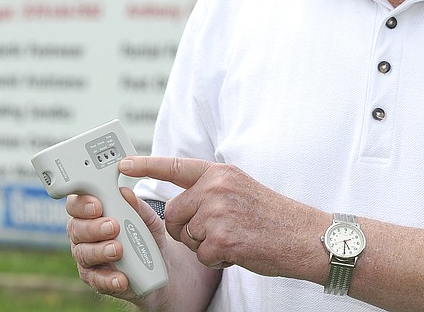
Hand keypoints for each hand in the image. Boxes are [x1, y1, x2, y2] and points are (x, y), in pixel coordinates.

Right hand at [65, 188, 165, 299]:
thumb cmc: (143, 232)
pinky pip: (96, 280)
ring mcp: (87, 258)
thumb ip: (136, 205)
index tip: (98, 206)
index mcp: (90, 213)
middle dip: (93, 227)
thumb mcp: (146, 217)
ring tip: (118, 250)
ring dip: (100, 251)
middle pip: (76, 229)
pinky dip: (109, 280)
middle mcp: (83, 235)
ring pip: (83, 254)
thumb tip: (126, 194)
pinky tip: (121, 279)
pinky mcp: (95, 279)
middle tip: (113, 227)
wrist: (156, 264)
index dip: (82, 204)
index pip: (76, 204)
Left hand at [119, 157, 326, 280]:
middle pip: (174, 212)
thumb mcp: (240, 188)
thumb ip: (211, 189)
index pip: (175, 166)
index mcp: (220, 172)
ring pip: (185, 236)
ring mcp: (218, 211)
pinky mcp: (222, 237)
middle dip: (186, 228)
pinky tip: (237, 250)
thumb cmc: (271, 216)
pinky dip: (215, 260)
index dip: (146, 165)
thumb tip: (181, 202)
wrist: (301, 235)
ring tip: (232, 238)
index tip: (122, 165)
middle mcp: (216, 187)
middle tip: (216, 231)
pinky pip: (200, 255)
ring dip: (203, 245)